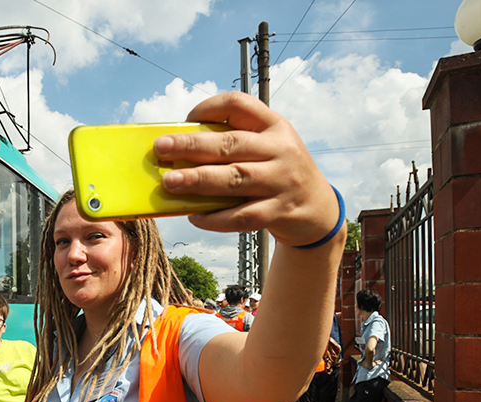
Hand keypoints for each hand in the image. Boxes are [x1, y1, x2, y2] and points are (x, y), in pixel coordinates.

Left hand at [153, 91, 338, 247]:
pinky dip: (215, 217)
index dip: (209, 107)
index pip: (240, 105)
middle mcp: (281, 150)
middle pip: (230, 144)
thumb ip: (236, 144)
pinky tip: (194, 216)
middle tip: (161, 148)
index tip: (186, 117)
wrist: (319, 210)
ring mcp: (281, 182)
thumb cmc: (279, 173)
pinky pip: (241, 216)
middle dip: (192, 145)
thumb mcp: (269, 148)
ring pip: (234, 179)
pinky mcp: (279, 212)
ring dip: (198, 180)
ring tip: (169, 182)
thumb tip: (180, 152)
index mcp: (275, 126)